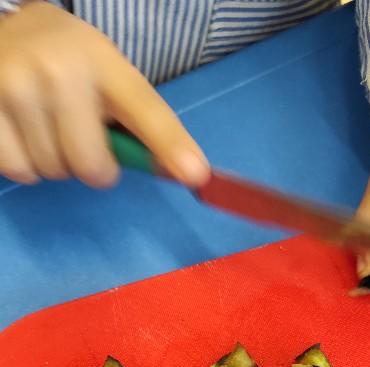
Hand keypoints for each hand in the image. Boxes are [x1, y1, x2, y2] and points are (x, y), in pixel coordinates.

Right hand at [0, 2, 208, 187]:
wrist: (1, 34)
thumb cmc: (64, 61)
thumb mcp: (106, 76)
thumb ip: (141, 123)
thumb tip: (186, 172)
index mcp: (102, 61)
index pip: (145, 110)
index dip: (170, 145)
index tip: (195, 175)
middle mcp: (60, 71)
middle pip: (91, 167)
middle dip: (90, 165)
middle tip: (78, 135)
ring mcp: (17, 89)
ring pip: (53, 172)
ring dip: (54, 162)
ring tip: (46, 125)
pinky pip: (19, 171)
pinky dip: (24, 164)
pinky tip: (22, 132)